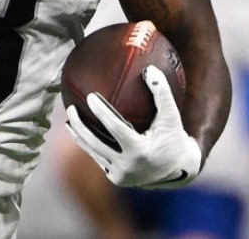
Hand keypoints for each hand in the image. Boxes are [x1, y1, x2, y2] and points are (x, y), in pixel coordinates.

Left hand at [65, 65, 201, 188]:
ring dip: (79, 136)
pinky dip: (89, 146)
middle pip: (96, 143)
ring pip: (94, 152)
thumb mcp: (171, 115)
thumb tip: (150, 69)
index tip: (90, 96)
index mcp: (140, 151)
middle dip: (80, 126)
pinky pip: (99, 159)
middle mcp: (127, 165)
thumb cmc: (174, 137)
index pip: (115, 129)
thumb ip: (161, 92)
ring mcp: (120, 174)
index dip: (102, 113)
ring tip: (69, 120)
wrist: (178, 172)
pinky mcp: (117, 179)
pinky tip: (79, 132)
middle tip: (70, 108)